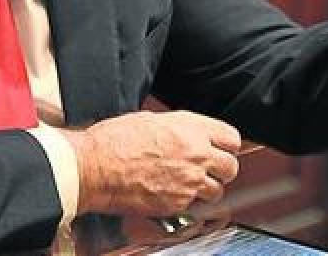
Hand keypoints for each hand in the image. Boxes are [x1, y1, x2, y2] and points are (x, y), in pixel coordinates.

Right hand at [59, 110, 241, 216]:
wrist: (95, 167)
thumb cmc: (114, 141)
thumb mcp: (152, 120)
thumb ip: (180, 128)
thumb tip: (189, 134)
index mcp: (191, 128)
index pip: (232, 139)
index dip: (227, 145)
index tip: (222, 148)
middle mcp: (196, 155)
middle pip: (230, 167)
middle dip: (222, 168)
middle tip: (210, 168)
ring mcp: (188, 182)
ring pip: (217, 191)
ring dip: (208, 188)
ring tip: (191, 184)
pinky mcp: (176, 204)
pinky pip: (194, 205)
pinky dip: (187, 201)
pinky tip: (172, 193)